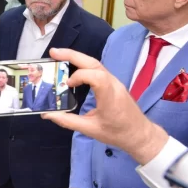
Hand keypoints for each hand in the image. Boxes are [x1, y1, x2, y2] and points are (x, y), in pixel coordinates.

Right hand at [42, 48, 168, 164]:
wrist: (140, 134)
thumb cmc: (117, 133)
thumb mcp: (90, 130)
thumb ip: (68, 121)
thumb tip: (47, 115)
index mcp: (110, 98)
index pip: (96, 76)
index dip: (79, 76)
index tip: (67, 85)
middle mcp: (113, 85)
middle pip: (93, 63)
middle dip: (72, 55)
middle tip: (53, 52)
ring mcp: (115, 82)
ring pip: (95, 63)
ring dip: (77, 57)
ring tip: (58, 55)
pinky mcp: (113, 82)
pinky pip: (97, 69)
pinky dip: (82, 64)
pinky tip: (71, 66)